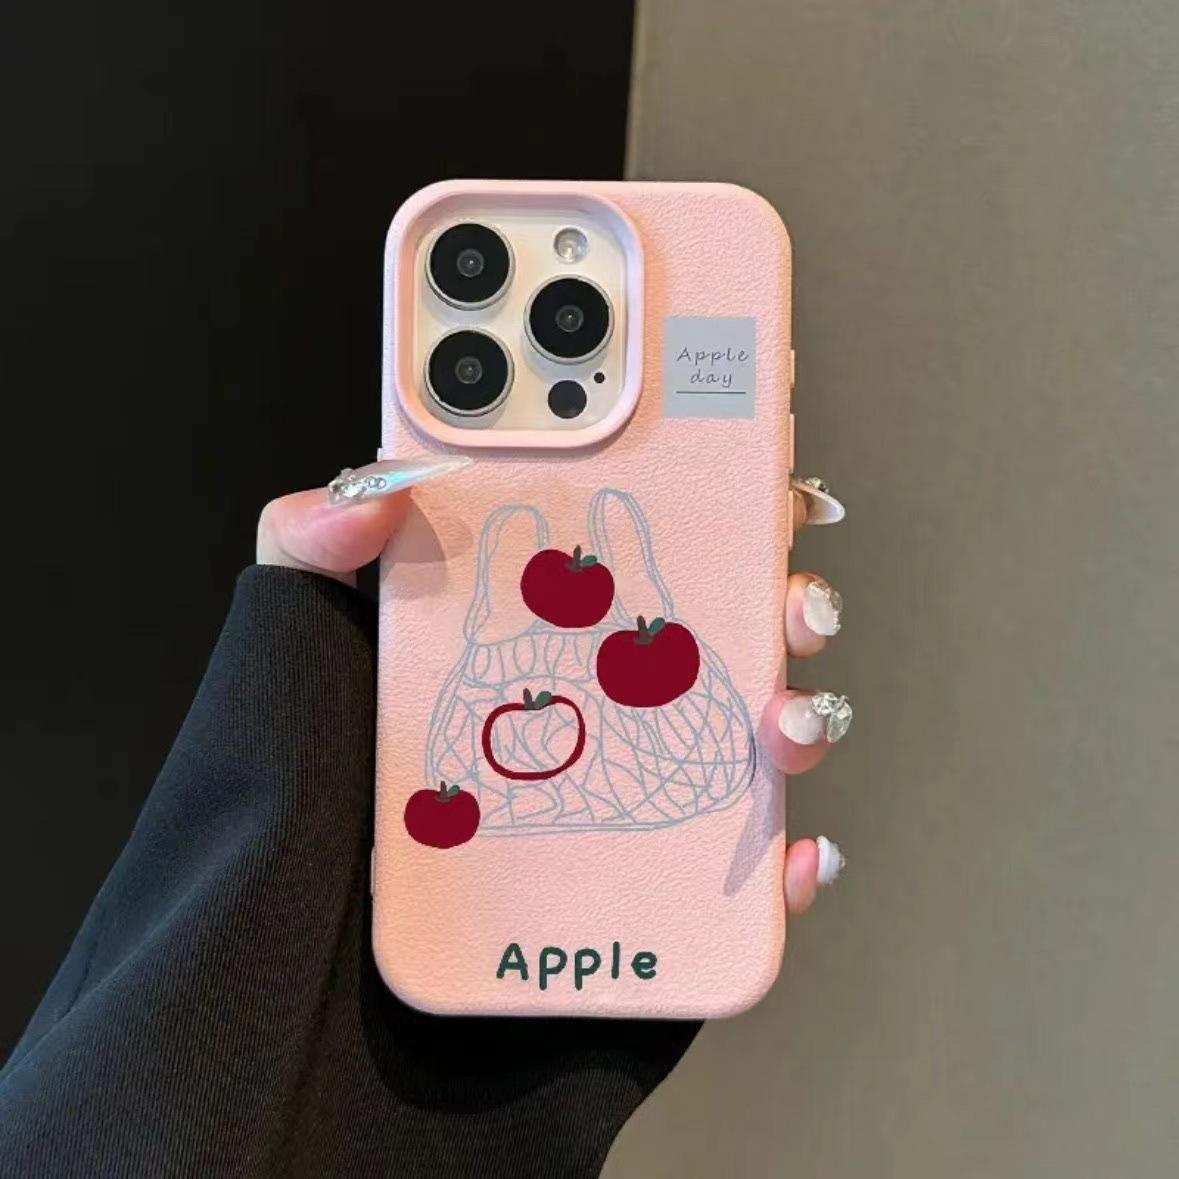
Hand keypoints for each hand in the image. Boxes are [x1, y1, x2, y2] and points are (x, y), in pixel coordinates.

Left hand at [258, 461, 850, 917]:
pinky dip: (785, 867)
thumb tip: (372, 486)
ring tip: (782, 718)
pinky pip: (740, 875)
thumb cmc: (304, 809)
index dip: (691, 488)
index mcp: (528, 631)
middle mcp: (595, 700)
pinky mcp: (648, 887)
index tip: (734, 442)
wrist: (312, 982)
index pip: (624, 541)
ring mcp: (630, 791)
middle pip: (718, 626)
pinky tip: (792, 855)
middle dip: (777, 584)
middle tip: (783, 572)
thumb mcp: (293, 660)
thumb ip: (307, 552)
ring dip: (799, 714)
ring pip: (752, 736)